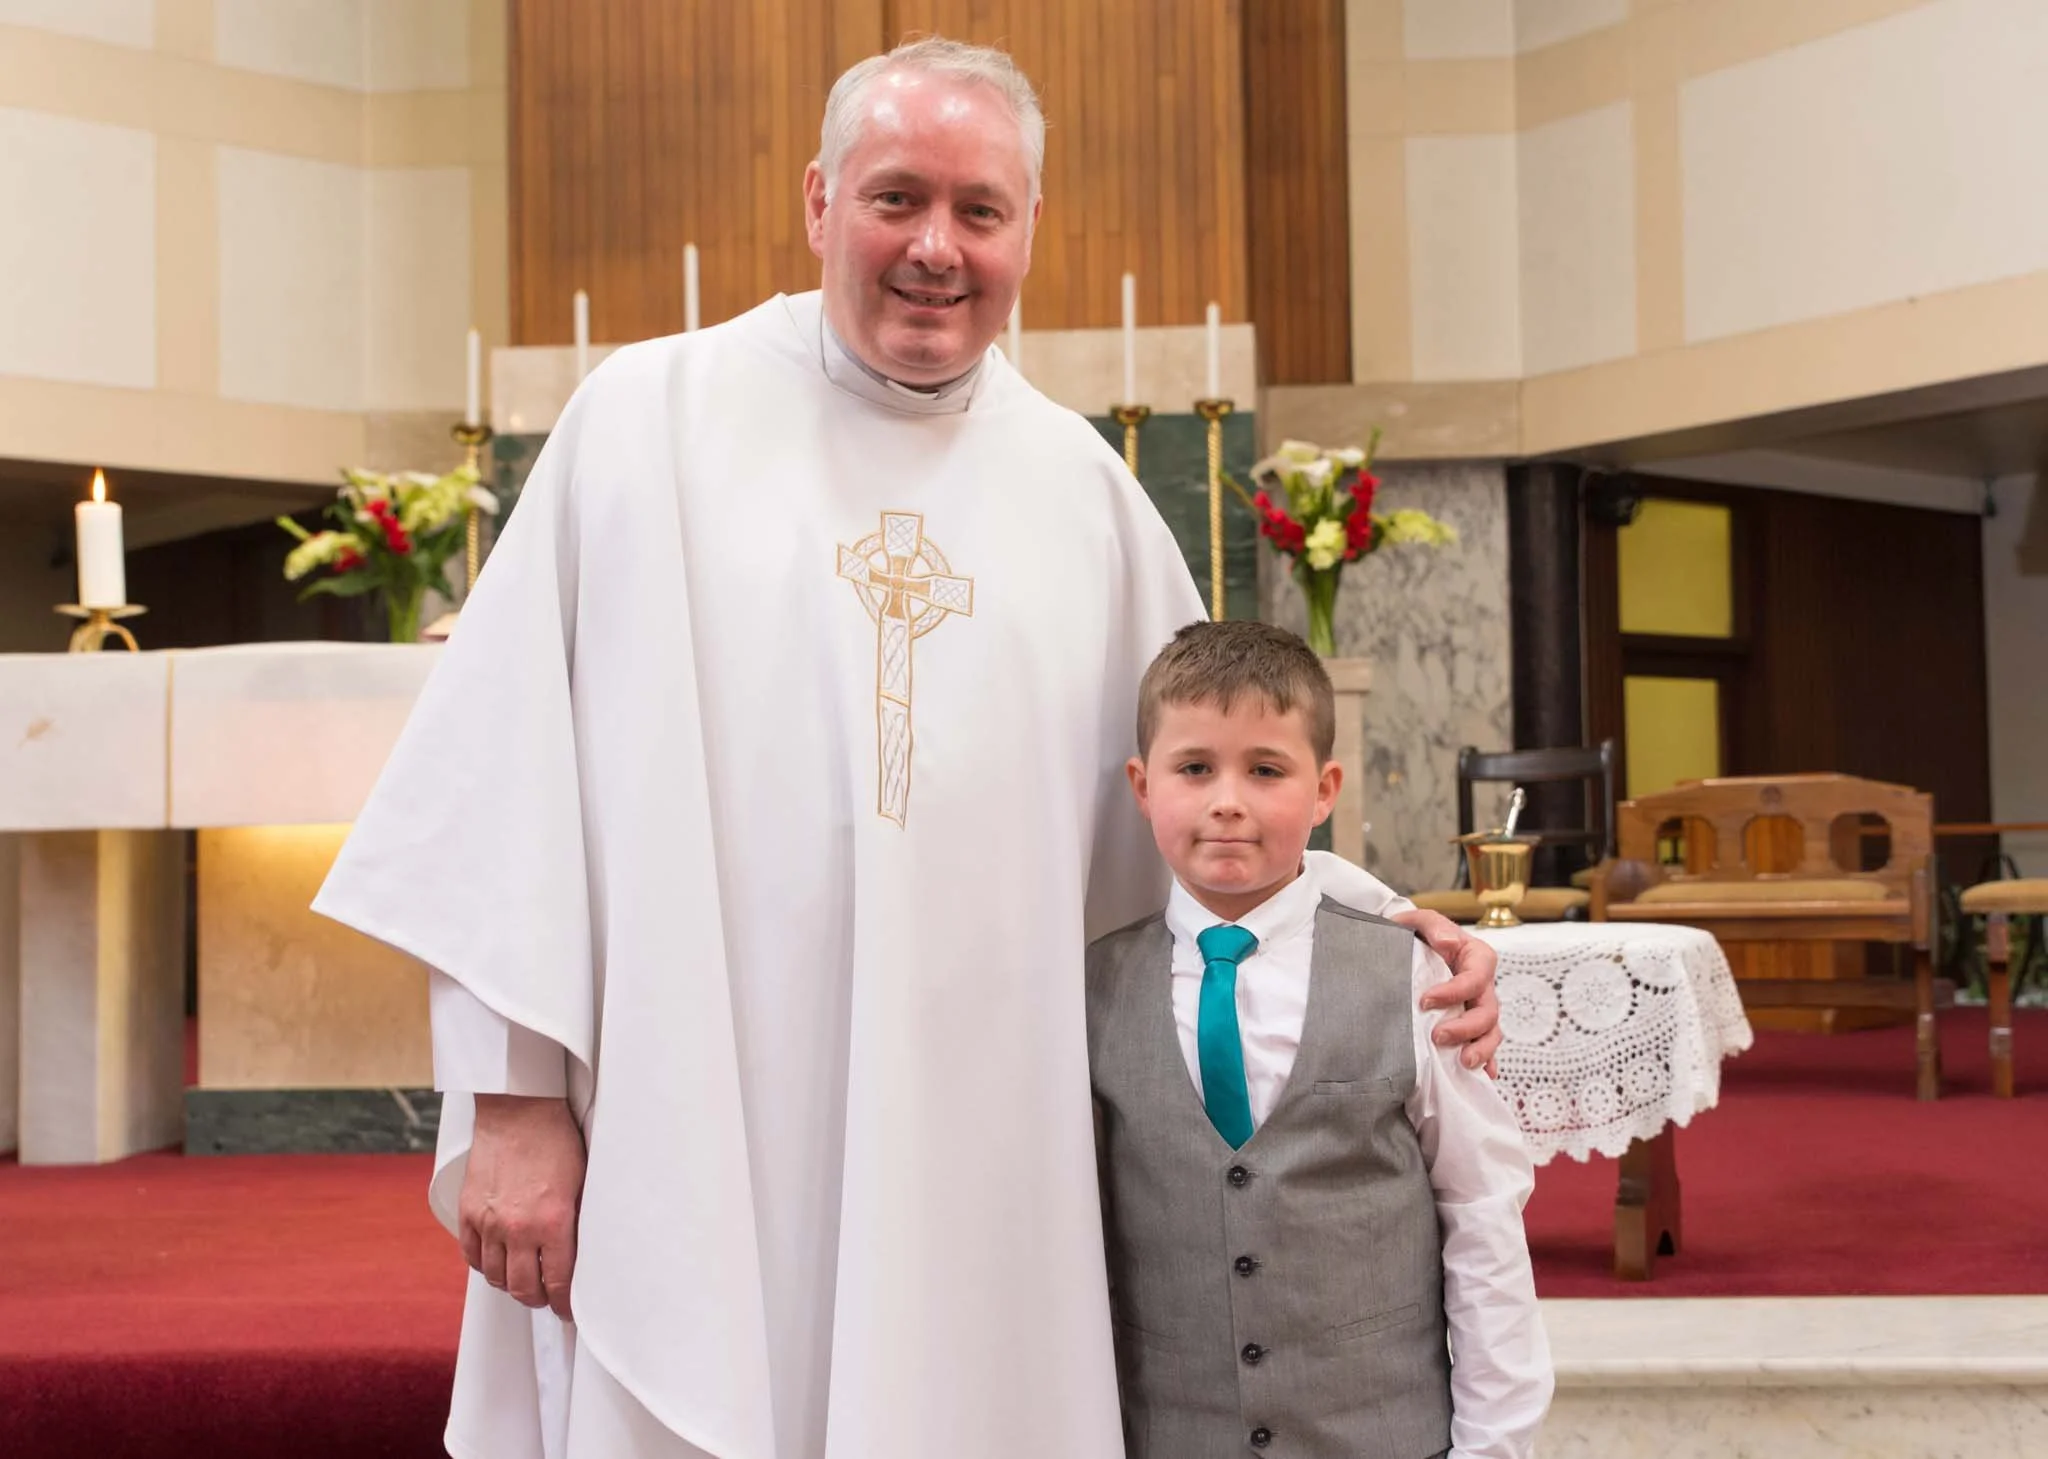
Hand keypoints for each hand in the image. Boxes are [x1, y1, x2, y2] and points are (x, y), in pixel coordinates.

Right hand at [460, 1094, 584, 1319]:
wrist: (519, 1109)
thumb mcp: (582, 1182)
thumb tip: (581, 1256)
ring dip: (511, 1284)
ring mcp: (488, 1221)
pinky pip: (472, 1256)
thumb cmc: (557, 1140)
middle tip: (548, 1297)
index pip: (559, 1282)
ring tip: (524, 1280)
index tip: (568, 1310)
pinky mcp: (468, 1212)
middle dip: (538, 1299)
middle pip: (523, 1288)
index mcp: (554, 1221)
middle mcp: (518, 1227)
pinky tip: (499, 1262)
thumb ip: (577, 1223)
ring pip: (496, 1277)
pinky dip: (485, 1265)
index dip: (564, 1304)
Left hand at [1389, 908, 1501, 1073]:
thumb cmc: (1418, 934)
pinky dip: (1486, 1061)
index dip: (1454, 992)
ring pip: (1491, 1032)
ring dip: (1481, 1049)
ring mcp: (1479, 1007)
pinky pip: (1485, 1045)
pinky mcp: (1471, 1025)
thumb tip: (1448, 942)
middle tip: (1438, 1036)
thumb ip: (1434, 926)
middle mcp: (1484, 985)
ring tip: (1463, 1063)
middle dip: (1466, 1028)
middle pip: (1488, 1011)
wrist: (1411, 949)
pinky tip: (1482, 1076)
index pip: (1475, 978)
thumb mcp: (1421, 921)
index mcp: (1477, 958)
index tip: (1425, 1001)